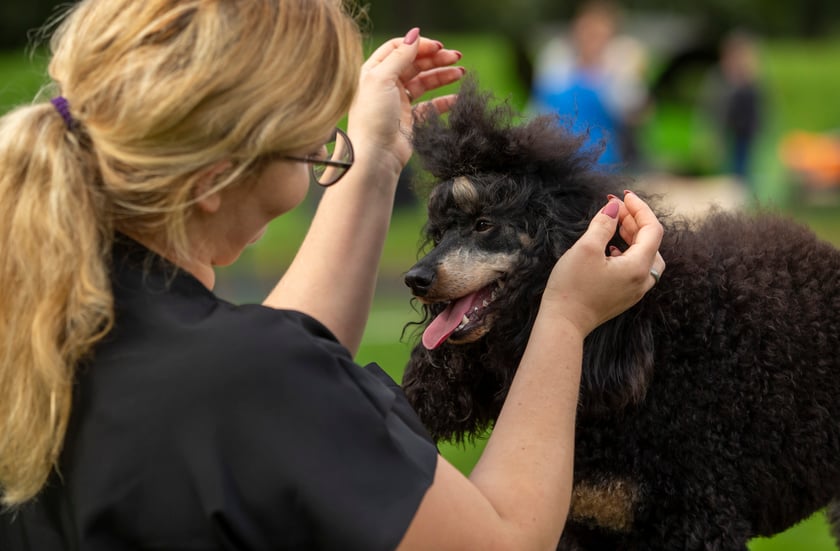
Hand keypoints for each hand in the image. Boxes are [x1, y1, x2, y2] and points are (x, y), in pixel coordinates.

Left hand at [346, 28, 463, 176]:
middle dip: (436, 59)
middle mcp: (386, 84)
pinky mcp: (410, 119)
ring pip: (424, 82)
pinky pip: (430, 106)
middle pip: (415, 63)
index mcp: (375, 71)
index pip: (399, 48)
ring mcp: (398, 102)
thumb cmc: (373, 117)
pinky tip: (457, 97)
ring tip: (461, 73)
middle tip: (457, 57)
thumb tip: (415, 34)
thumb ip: (400, 56)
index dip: (419, 45)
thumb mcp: (382, 79)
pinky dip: (444, 101)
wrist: (376, 155)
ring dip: (443, 75)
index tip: (438, 47)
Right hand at [542, 191, 664, 336]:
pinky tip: (612, 250)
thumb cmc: (572, 286)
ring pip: (647, 257)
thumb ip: (603, 224)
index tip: (623, 196)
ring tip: (616, 224)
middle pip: (651, 243)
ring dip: (634, 237)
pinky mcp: (624, 298)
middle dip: (635, 221)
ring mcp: (634, 292)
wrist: (563, 323)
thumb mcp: (586, 248)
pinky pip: (636, 270)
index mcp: (638, 267)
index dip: (640, 208)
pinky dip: (629, 253)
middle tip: (615, 207)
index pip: (652, 229)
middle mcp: (642, 280)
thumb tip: (614, 207)